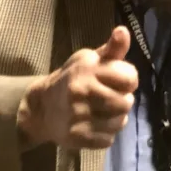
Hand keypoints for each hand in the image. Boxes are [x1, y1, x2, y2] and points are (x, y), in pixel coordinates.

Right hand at [17, 26, 138, 148]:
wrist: (41, 107)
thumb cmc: (73, 79)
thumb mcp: (90, 59)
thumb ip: (112, 49)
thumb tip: (123, 31)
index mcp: (88, 70)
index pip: (130, 78)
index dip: (129, 80)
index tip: (120, 81)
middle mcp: (81, 91)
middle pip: (126, 102)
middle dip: (123, 101)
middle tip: (111, 98)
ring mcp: (77, 116)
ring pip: (119, 122)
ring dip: (116, 119)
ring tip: (104, 112)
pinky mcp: (76, 137)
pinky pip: (108, 140)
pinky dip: (106, 135)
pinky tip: (96, 125)